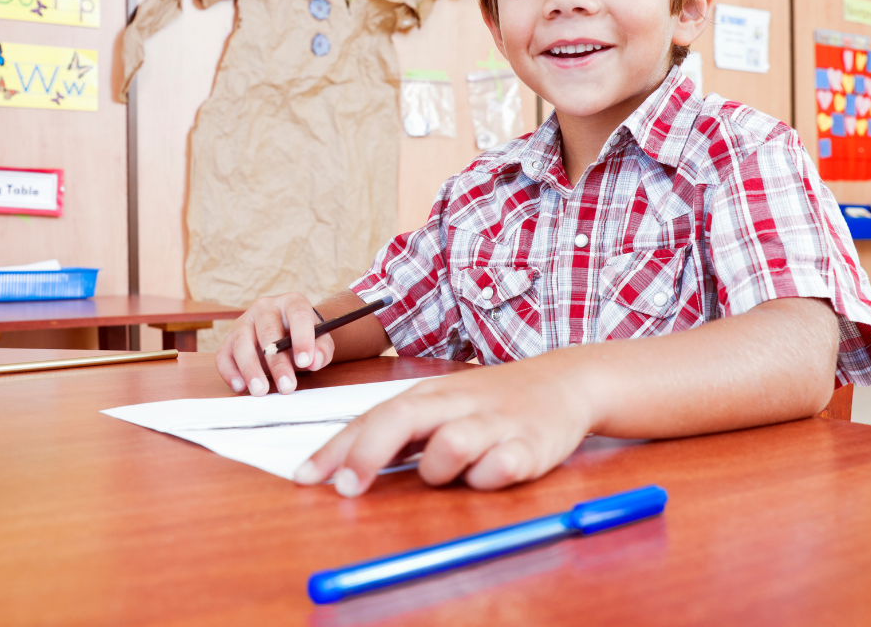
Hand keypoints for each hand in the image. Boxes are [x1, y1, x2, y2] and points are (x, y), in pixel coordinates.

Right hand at [215, 293, 332, 395]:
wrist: (284, 335)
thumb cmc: (302, 338)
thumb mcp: (320, 342)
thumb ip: (321, 350)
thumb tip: (313, 361)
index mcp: (291, 303)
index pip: (298, 314)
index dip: (302, 338)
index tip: (305, 362)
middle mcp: (265, 308)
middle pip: (268, 331)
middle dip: (277, 362)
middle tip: (287, 386)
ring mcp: (244, 321)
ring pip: (241, 342)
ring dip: (250, 369)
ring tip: (261, 390)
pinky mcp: (229, 339)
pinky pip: (223, 355)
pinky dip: (230, 372)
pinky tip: (241, 386)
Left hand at [293, 357, 593, 495]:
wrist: (565, 382)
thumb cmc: (492, 400)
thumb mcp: (442, 404)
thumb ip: (399, 429)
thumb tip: (344, 461)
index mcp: (429, 394)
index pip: (372, 416)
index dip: (336, 448)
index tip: (306, 477)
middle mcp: (457, 403)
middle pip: (401, 420)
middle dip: (367, 454)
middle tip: (347, 488)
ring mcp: (494, 423)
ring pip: (449, 446)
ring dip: (437, 471)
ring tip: (449, 474)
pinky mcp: (530, 446)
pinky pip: (499, 469)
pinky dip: (488, 479)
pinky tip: (492, 473)